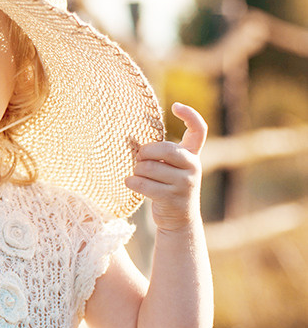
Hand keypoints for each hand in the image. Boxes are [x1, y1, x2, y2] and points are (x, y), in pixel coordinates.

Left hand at [125, 102, 206, 231]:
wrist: (179, 221)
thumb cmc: (166, 188)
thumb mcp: (166, 168)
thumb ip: (154, 153)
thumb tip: (128, 138)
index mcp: (192, 155)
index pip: (199, 130)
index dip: (190, 115)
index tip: (175, 106)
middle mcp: (193, 166)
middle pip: (164, 148)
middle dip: (145, 153)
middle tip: (140, 159)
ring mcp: (185, 183)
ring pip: (149, 167)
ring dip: (137, 171)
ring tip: (138, 176)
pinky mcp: (172, 197)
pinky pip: (143, 183)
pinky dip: (132, 182)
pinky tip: (131, 183)